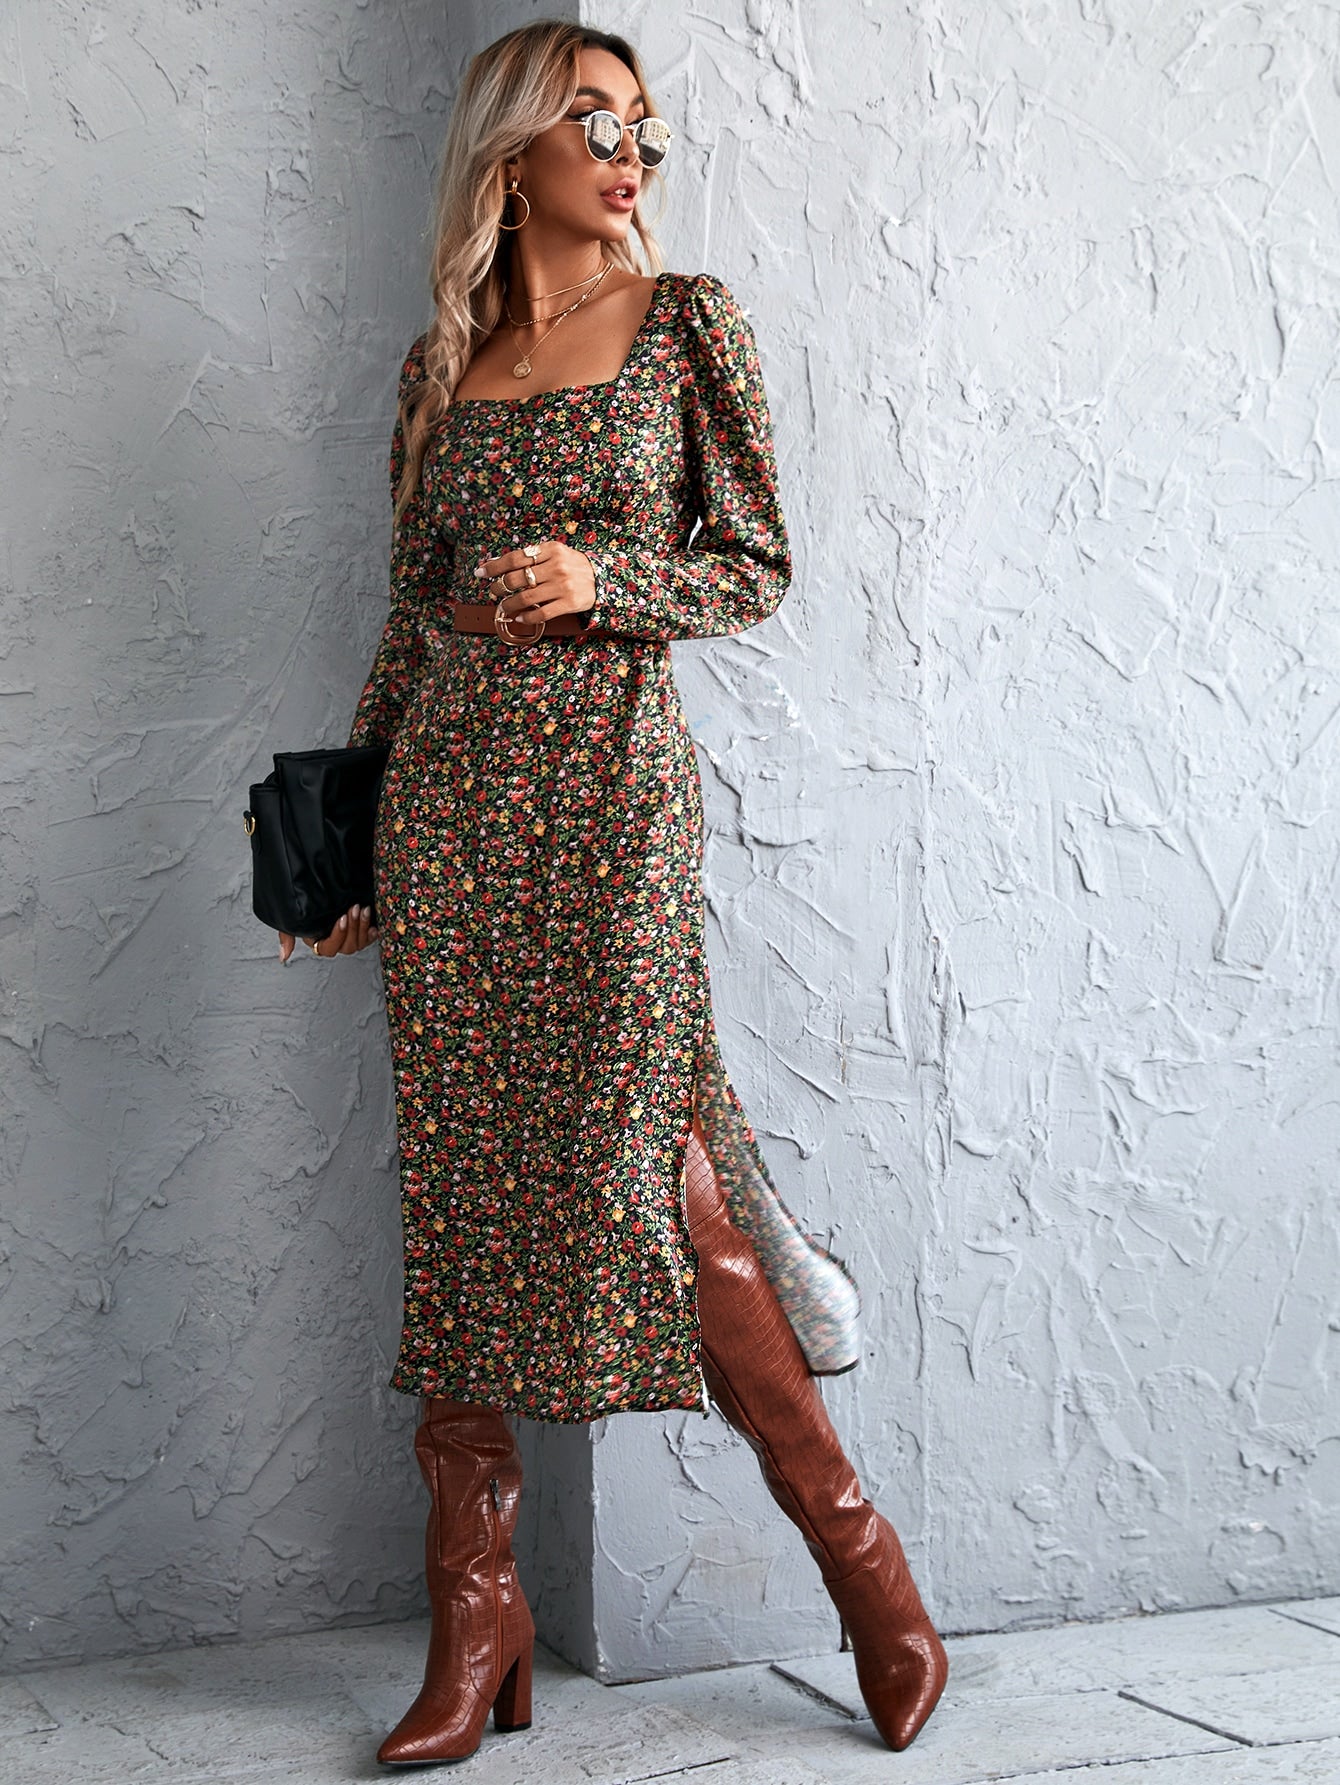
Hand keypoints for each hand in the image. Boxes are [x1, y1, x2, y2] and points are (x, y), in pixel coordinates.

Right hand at [278, 904, 378, 962]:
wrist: (321, 884)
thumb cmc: (306, 901)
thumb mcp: (293, 916)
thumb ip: (287, 936)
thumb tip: (283, 956)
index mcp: (318, 941)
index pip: (328, 949)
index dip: (337, 936)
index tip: (341, 918)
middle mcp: (335, 941)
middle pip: (347, 947)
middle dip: (352, 927)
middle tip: (354, 908)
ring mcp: (349, 937)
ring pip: (358, 943)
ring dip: (362, 926)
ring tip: (363, 909)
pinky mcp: (361, 930)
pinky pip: (369, 939)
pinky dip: (372, 934)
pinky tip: (374, 926)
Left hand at [475, 539, 595, 624]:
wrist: (602, 578)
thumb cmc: (572, 565)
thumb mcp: (554, 553)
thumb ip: (531, 555)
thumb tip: (498, 563)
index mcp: (550, 550)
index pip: (515, 558)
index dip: (494, 566)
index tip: (480, 572)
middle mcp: (556, 567)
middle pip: (516, 579)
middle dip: (499, 587)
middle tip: (494, 590)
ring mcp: (563, 586)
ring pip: (525, 598)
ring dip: (509, 604)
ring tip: (503, 606)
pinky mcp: (569, 603)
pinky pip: (541, 614)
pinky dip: (526, 617)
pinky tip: (519, 618)